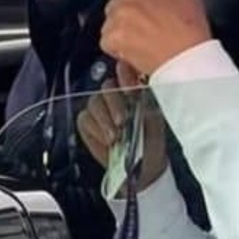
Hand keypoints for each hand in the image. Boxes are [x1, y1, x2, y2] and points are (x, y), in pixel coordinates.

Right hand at [75, 60, 169, 192]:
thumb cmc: (151, 143)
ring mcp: (100, 108)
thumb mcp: (153, 120)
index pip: (125, 71)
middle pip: (106, 87)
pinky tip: (106, 140)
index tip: (130, 90)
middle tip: (122, 122)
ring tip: (115, 137)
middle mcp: (116, 95)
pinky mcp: (88, 123)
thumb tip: (134, 87)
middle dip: (114, 105)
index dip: (124, 76)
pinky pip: (84, 118)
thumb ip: (142, 100)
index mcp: (134, 88)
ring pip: (94, 102)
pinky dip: (95, 130)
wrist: (142, 168)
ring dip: (104, 120)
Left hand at [100, 0, 210, 79]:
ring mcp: (119, 16)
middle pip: (116, 5)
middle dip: (127, 17)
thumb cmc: (190, 24)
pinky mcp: (113, 37)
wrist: (188, 58)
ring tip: (143, 40)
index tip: (150, 15)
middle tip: (148, 29)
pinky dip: (117, 48)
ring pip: (110, 23)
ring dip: (122, 33)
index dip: (138, 4)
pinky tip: (135, 49)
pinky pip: (106, 41)